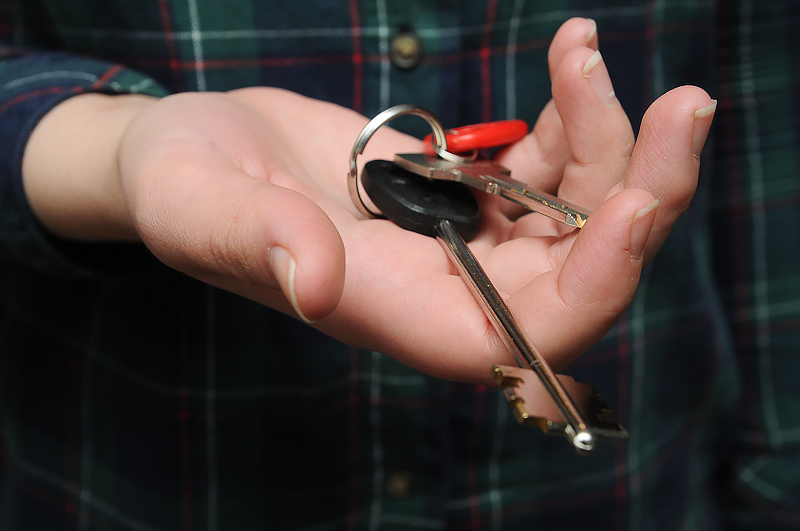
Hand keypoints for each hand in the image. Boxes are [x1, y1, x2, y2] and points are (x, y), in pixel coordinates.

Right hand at [22, 18, 714, 383]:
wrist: (196, 152)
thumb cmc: (183, 187)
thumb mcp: (201, 207)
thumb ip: (256, 243)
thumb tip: (315, 285)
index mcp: (394, 312)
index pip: (522, 335)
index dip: (596, 284)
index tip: (643, 204)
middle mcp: (446, 289)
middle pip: (582, 274)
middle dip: (646, 194)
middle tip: (687, 105)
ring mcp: (462, 241)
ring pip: (579, 214)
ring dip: (612, 137)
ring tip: (581, 50)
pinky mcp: (464, 193)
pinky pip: (549, 171)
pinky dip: (572, 116)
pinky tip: (568, 58)